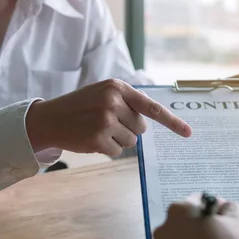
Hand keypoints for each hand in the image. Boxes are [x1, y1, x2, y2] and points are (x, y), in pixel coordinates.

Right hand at [26, 79, 191, 156]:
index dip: (172, 122)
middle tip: (106, 123)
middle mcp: (113, 101)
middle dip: (128, 129)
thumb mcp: (103, 93)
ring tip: (97, 129)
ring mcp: (105, 120)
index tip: (188, 133)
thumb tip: (149, 121)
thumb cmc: (80, 107)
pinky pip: (117, 151)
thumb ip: (127, 102)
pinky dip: (107, 149)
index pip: (151, 107)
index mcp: (118, 87)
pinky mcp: (98, 138)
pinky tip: (91, 139)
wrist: (49, 118)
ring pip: (131, 141)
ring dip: (117, 140)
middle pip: (141, 128)